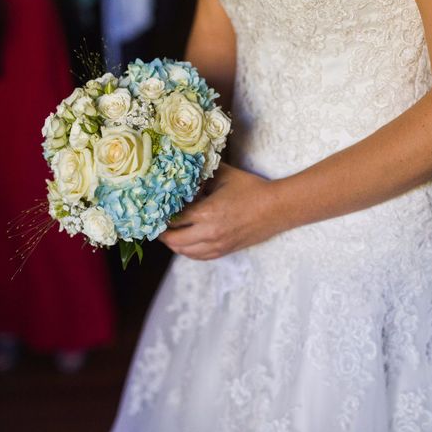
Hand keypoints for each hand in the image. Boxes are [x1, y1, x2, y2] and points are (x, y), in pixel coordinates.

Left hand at [158, 163, 284, 259]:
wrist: (276, 208)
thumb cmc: (251, 188)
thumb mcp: (223, 175)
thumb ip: (201, 175)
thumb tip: (183, 175)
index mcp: (206, 213)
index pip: (172, 219)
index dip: (160, 214)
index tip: (154, 208)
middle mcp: (209, 233)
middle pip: (173, 240)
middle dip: (161, 232)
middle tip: (156, 222)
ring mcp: (217, 245)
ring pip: (184, 251)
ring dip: (173, 242)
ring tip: (169, 231)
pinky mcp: (225, 250)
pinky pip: (198, 256)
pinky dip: (188, 250)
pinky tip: (186, 241)